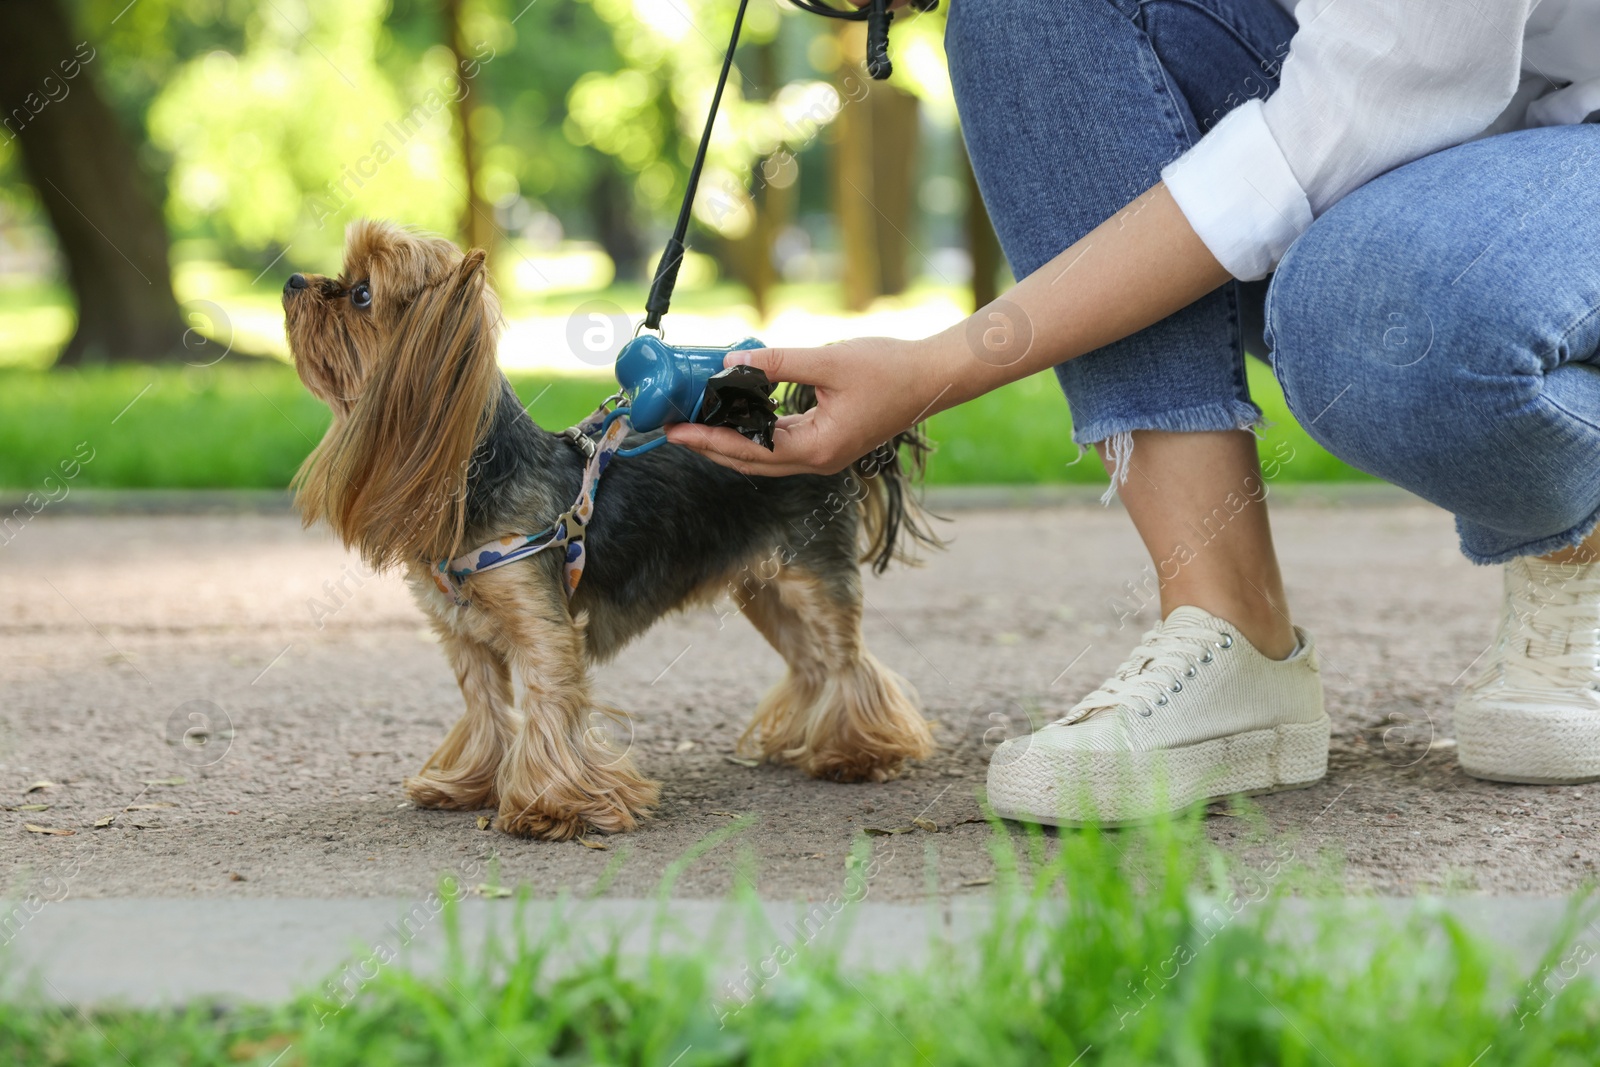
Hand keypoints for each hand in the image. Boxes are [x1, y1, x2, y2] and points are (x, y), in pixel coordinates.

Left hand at [665, 334, 965, 476]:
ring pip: (762, 457)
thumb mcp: (829, 360)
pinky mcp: (827, 444)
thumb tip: (731, 364)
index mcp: (815, 448)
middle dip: (708, 445)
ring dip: (727, 441)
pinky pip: (778, 445)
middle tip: (672, 428)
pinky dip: (752, 433)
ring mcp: (822, 456)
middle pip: (747, 462)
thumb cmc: (889, 370)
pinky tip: (734, 413)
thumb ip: (778, 363)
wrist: (931, 379)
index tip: (674, 429)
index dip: (706, 439)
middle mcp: (816, 461)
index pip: (746, 450)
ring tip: (695, 420)